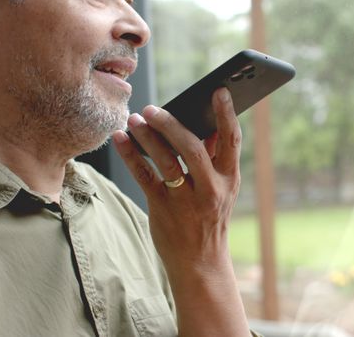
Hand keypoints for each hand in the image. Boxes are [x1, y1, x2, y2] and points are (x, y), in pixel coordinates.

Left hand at [112, 87, 249, 335]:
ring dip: (147, 136)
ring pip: (165, 160)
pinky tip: (121, 138)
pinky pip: (144, 176)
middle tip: (153, 108)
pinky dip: (131, 154)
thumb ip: (215, 159)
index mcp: (228, 179)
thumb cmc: (209, 218)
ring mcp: (186, 200)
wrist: (199, 262)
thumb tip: (206, 124)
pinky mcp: (162, 208)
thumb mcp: (221, 189)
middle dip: (172, 124)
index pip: (232, 140)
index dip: (226, 113)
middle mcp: (210, 189)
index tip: (218, 90)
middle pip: (192, 147)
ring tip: (135, 118)